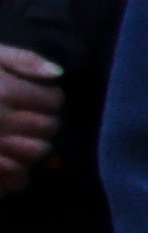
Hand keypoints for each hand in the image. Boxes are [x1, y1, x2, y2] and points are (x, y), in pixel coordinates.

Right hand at [0, 40, 55, 192]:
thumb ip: (22, 60)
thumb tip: (57, 75)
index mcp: (4, 90)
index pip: (52, 100)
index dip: (49, 98)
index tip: (39, 96)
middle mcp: (0, 119)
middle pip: (49, 126)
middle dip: (45, 120)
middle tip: (30, 115)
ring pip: (38, 151)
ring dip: (35, 143)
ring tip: (19, 133)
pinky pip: (17, 173)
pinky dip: (20, 167)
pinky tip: (8, 152)